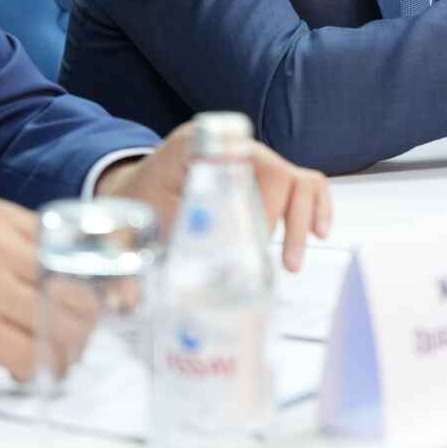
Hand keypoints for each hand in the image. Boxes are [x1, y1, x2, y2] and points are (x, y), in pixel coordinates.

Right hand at [0, 197, 87, 382]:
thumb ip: (13, 247)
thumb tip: (77, 279)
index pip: (70, 244)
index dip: (91, 278)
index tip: (98, 301)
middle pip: (72, 284)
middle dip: (84, 318)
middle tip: (77, 338)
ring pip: (57, 321)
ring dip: (66, 348)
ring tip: (57, 358)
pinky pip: (29, 354)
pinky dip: (38, 369)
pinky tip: (26, 371)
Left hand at [96, 128, 333, 271]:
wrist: (137, 189)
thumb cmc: (135, 203)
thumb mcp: (128, 226)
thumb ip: (127, 258)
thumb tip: (127, 301)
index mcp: (195, 147)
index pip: (240, 160)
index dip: (255, 200)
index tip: (252, 238)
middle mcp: (231, 147)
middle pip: (277, 173)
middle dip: (276, 221)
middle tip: (265, 261)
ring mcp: (253, 161)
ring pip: (297, 180)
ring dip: (302, 220)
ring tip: (291, 263)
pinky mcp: (266, 179)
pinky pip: (304, 185)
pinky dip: (316, 208)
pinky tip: (319, 234)